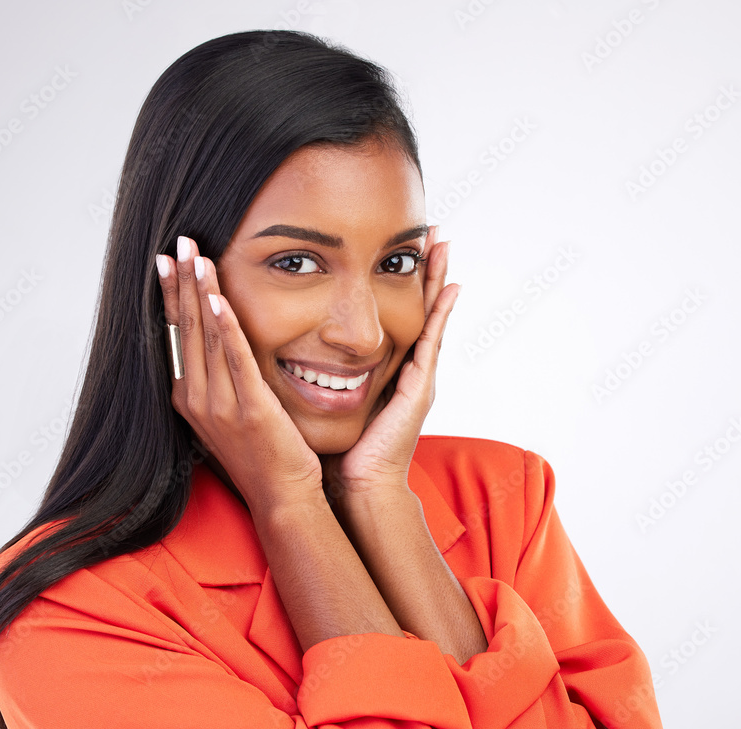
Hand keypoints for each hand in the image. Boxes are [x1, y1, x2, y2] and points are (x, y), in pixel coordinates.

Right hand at [157, 236, 323, 516]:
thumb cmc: (263, 455)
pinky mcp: (250, 409)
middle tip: (178, 243)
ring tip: (195, 256)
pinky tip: (218, 298)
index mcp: (189, 399)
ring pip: (205, 336)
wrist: (282, 497)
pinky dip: (225, 327)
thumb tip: (221, 340)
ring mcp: (221, 406)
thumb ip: (222, 378)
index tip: (165, 261)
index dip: (170, 296)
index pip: (175, 335)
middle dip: (181, 282)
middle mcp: (197, 399)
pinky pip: (234, 359)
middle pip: (184, 328)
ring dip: (199, 292)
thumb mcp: (232, 413)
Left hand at [320, 230, 460, 503]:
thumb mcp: (326, 401)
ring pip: (429, 316)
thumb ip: (318, 376)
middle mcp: (406, 370)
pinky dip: (442, 312)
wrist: (358, 484)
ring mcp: (418, 377)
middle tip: (431, 230)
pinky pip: (432, 340)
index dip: (394, 283)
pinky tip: (451, 285)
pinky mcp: (420, 387)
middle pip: (417, 308)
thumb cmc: (339, 450)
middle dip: (424, 271)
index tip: (395, 249)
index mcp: (384, 372)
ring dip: (437, 279)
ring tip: (443, 242)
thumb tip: (290, 354)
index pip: (393, 317)